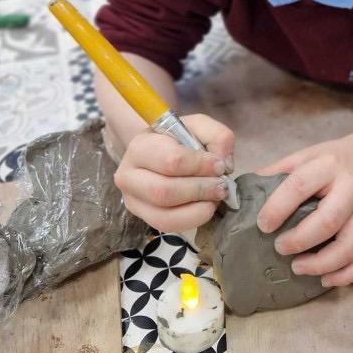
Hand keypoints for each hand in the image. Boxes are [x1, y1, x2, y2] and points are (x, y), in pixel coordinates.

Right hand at [114, 114, 233, 230]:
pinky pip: (167, 226)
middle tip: (221, 186)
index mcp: (140, 146)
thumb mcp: (199, 126)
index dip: (201, 166)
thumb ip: (217, 137)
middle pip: (165, 191)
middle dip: (200, 190)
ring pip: (165, 215)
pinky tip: (205, 208)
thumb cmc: (179, 140)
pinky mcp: (144, 217)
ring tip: (215, 198)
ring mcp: (133, 200)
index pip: (171, 161)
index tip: (220, 165)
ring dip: (198, 209)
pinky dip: (192, 220)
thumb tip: (224, 165)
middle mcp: (128, 175)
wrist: (160, 153)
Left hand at [256, 138, 352, 287]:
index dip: (278, 208)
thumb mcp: (302, 158)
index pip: (300, 185)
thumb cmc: (328, 163)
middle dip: (300, 240)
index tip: (263, 225)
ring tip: (298, 267)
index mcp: (328, 164)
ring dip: (322, 264)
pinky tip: (324, 278)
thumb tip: (240, 197)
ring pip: (351, 245)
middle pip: (329, 220)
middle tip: (279, 248)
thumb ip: (276, 175)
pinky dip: (345, 274)